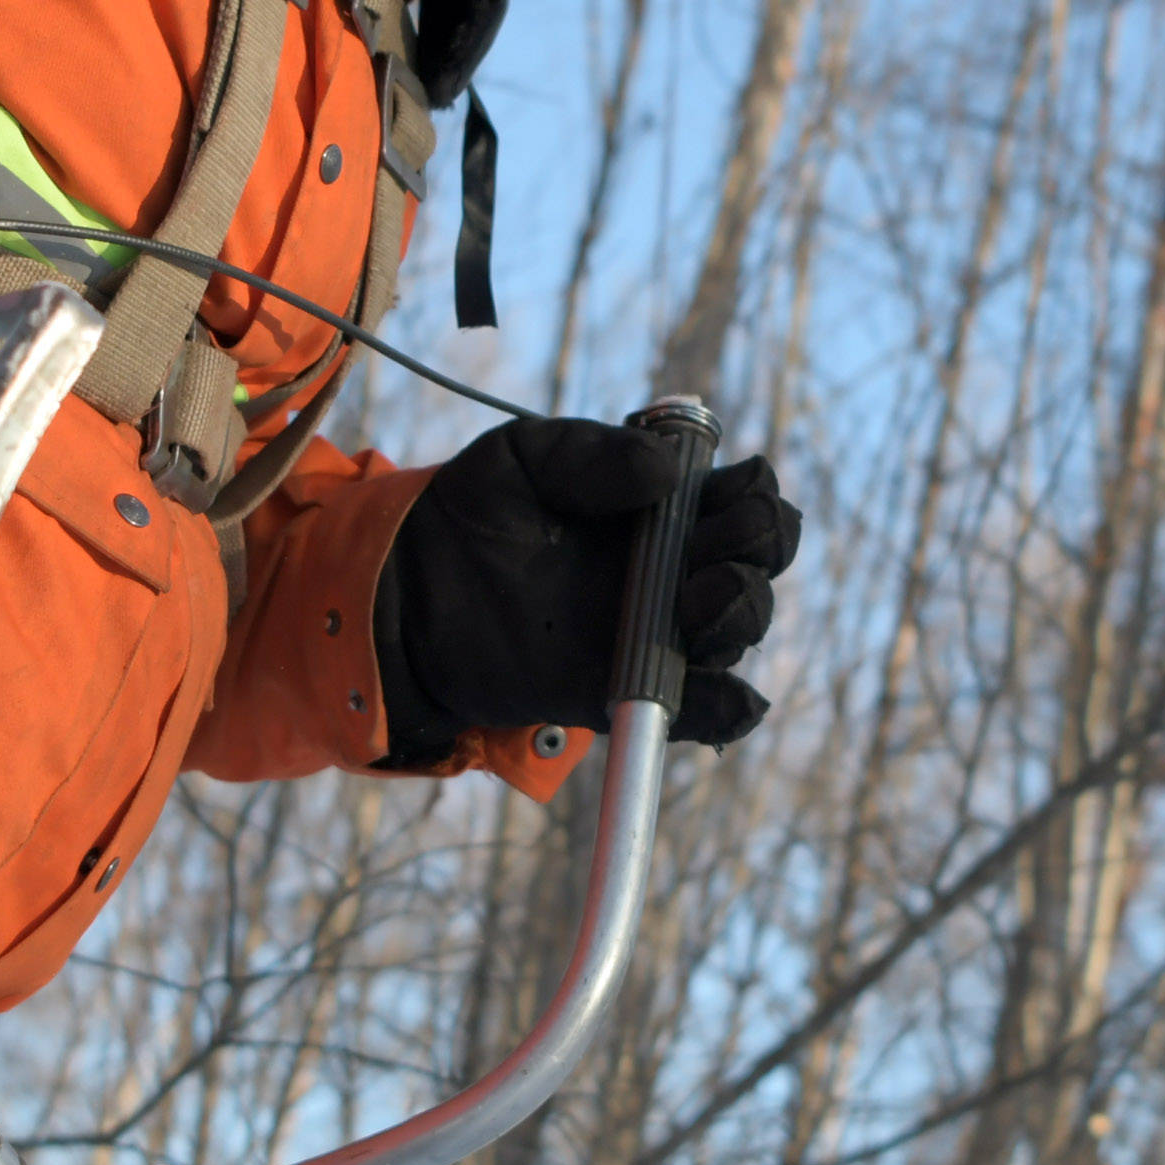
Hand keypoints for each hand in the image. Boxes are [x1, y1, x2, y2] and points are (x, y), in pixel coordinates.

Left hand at [374, 422, 800, 755]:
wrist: (403, 591)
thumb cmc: (469, 512)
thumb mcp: (523, 456)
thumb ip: (590, 452)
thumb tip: (665, 472)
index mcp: (659, 511)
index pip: (743, 499)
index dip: (754, 493)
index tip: (733, 485)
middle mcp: (668, 572)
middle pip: (756, 564)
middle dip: (760, 548)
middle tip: (716, 544)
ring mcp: (649, 635)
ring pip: (736, 632)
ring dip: (740, 614)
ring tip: (699, 601)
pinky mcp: (619, 691)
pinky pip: (699, 712)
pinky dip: (729, 710)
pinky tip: (732, 697)